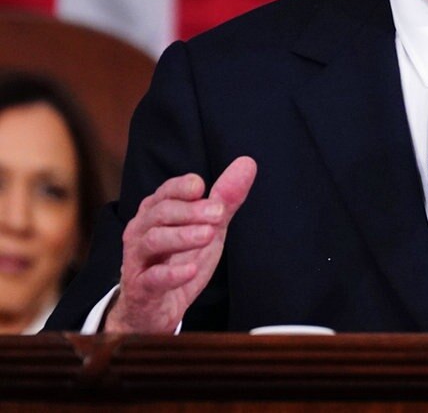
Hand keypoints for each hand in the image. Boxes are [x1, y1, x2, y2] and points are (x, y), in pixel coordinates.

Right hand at [104, 156, 256, 333]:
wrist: (158, 308)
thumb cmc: (180, 258)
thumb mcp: (208, 227)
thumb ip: (225, 199)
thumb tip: (247, 162)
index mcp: (156, 211)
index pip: (166, 191)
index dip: (183, 187)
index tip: (203, 188)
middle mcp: (141, 230)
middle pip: (161, 212)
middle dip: (191, 211)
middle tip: (218, 214)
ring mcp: (137, 259)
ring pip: (154, 240)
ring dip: (183, 236)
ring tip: (208, 235)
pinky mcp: (140, 289)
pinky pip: (152, 278)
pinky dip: (172, 274)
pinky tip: (190, 270)